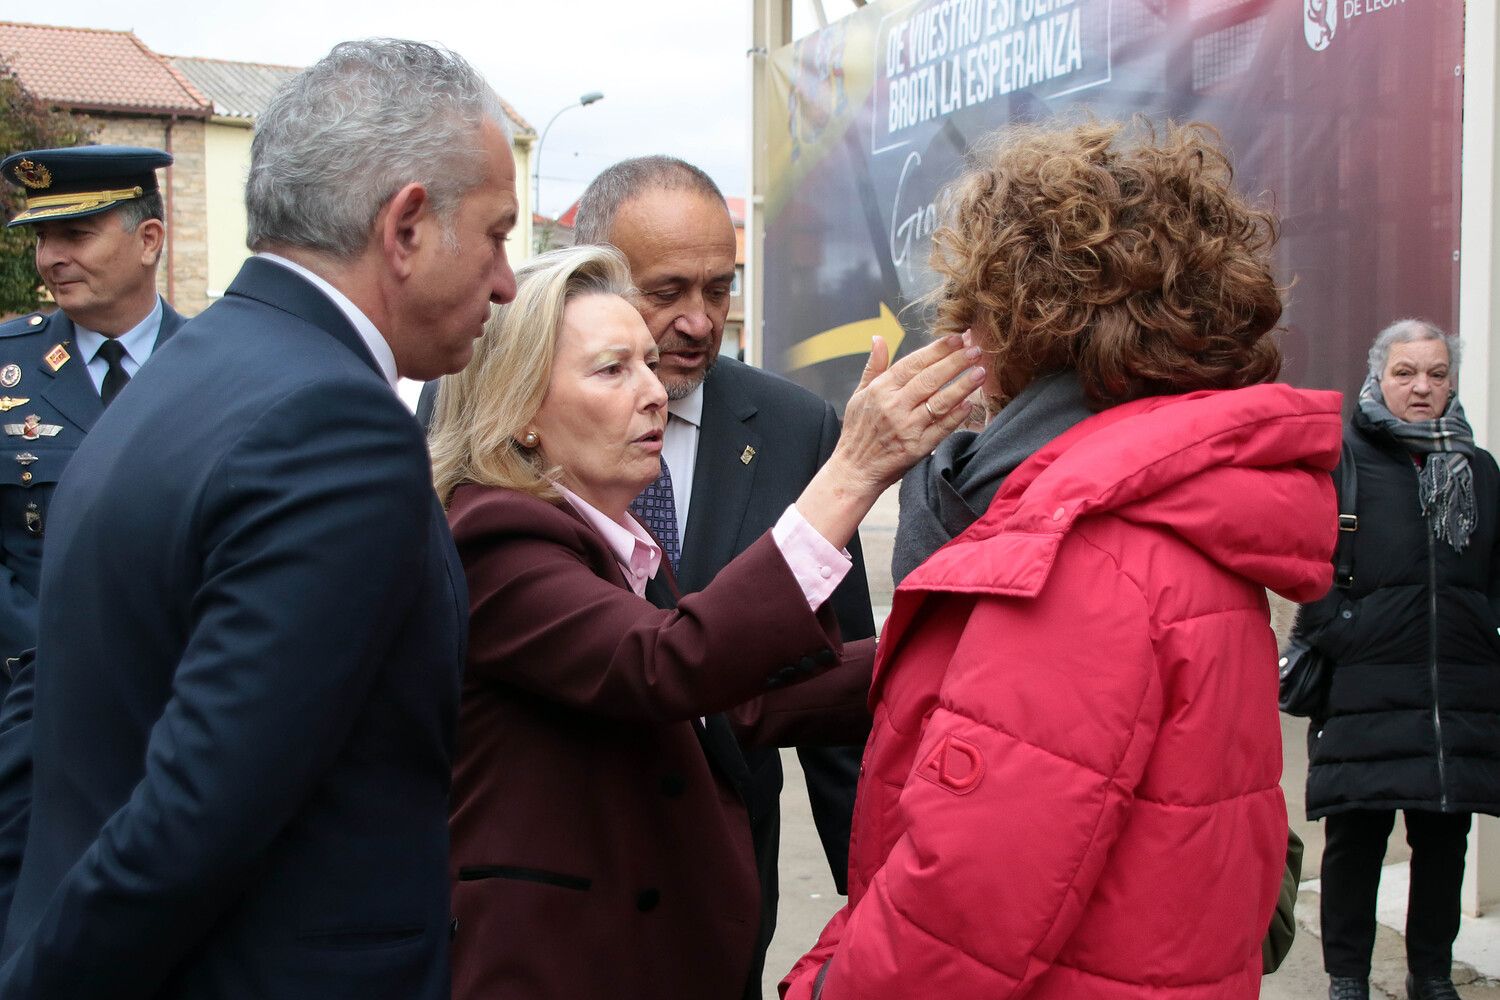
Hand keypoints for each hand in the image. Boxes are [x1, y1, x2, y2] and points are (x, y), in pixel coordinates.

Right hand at [827, 333, 983, 496]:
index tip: (956, 338)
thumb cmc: (857, 432)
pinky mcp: (917, 448)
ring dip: (962, 386)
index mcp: (881, 390)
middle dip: (955, 362)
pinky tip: (970, 404)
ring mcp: (907, 427)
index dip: (937, 349)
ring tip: (980, 372)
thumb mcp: (858, 395)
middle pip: (930, 379)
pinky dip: (956, 416)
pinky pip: (941, 428)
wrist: (854, 470)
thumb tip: (878, 338)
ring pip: (939, 402)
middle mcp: (894, 406)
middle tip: (976, 350)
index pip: (913, 363)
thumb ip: (874, 366)